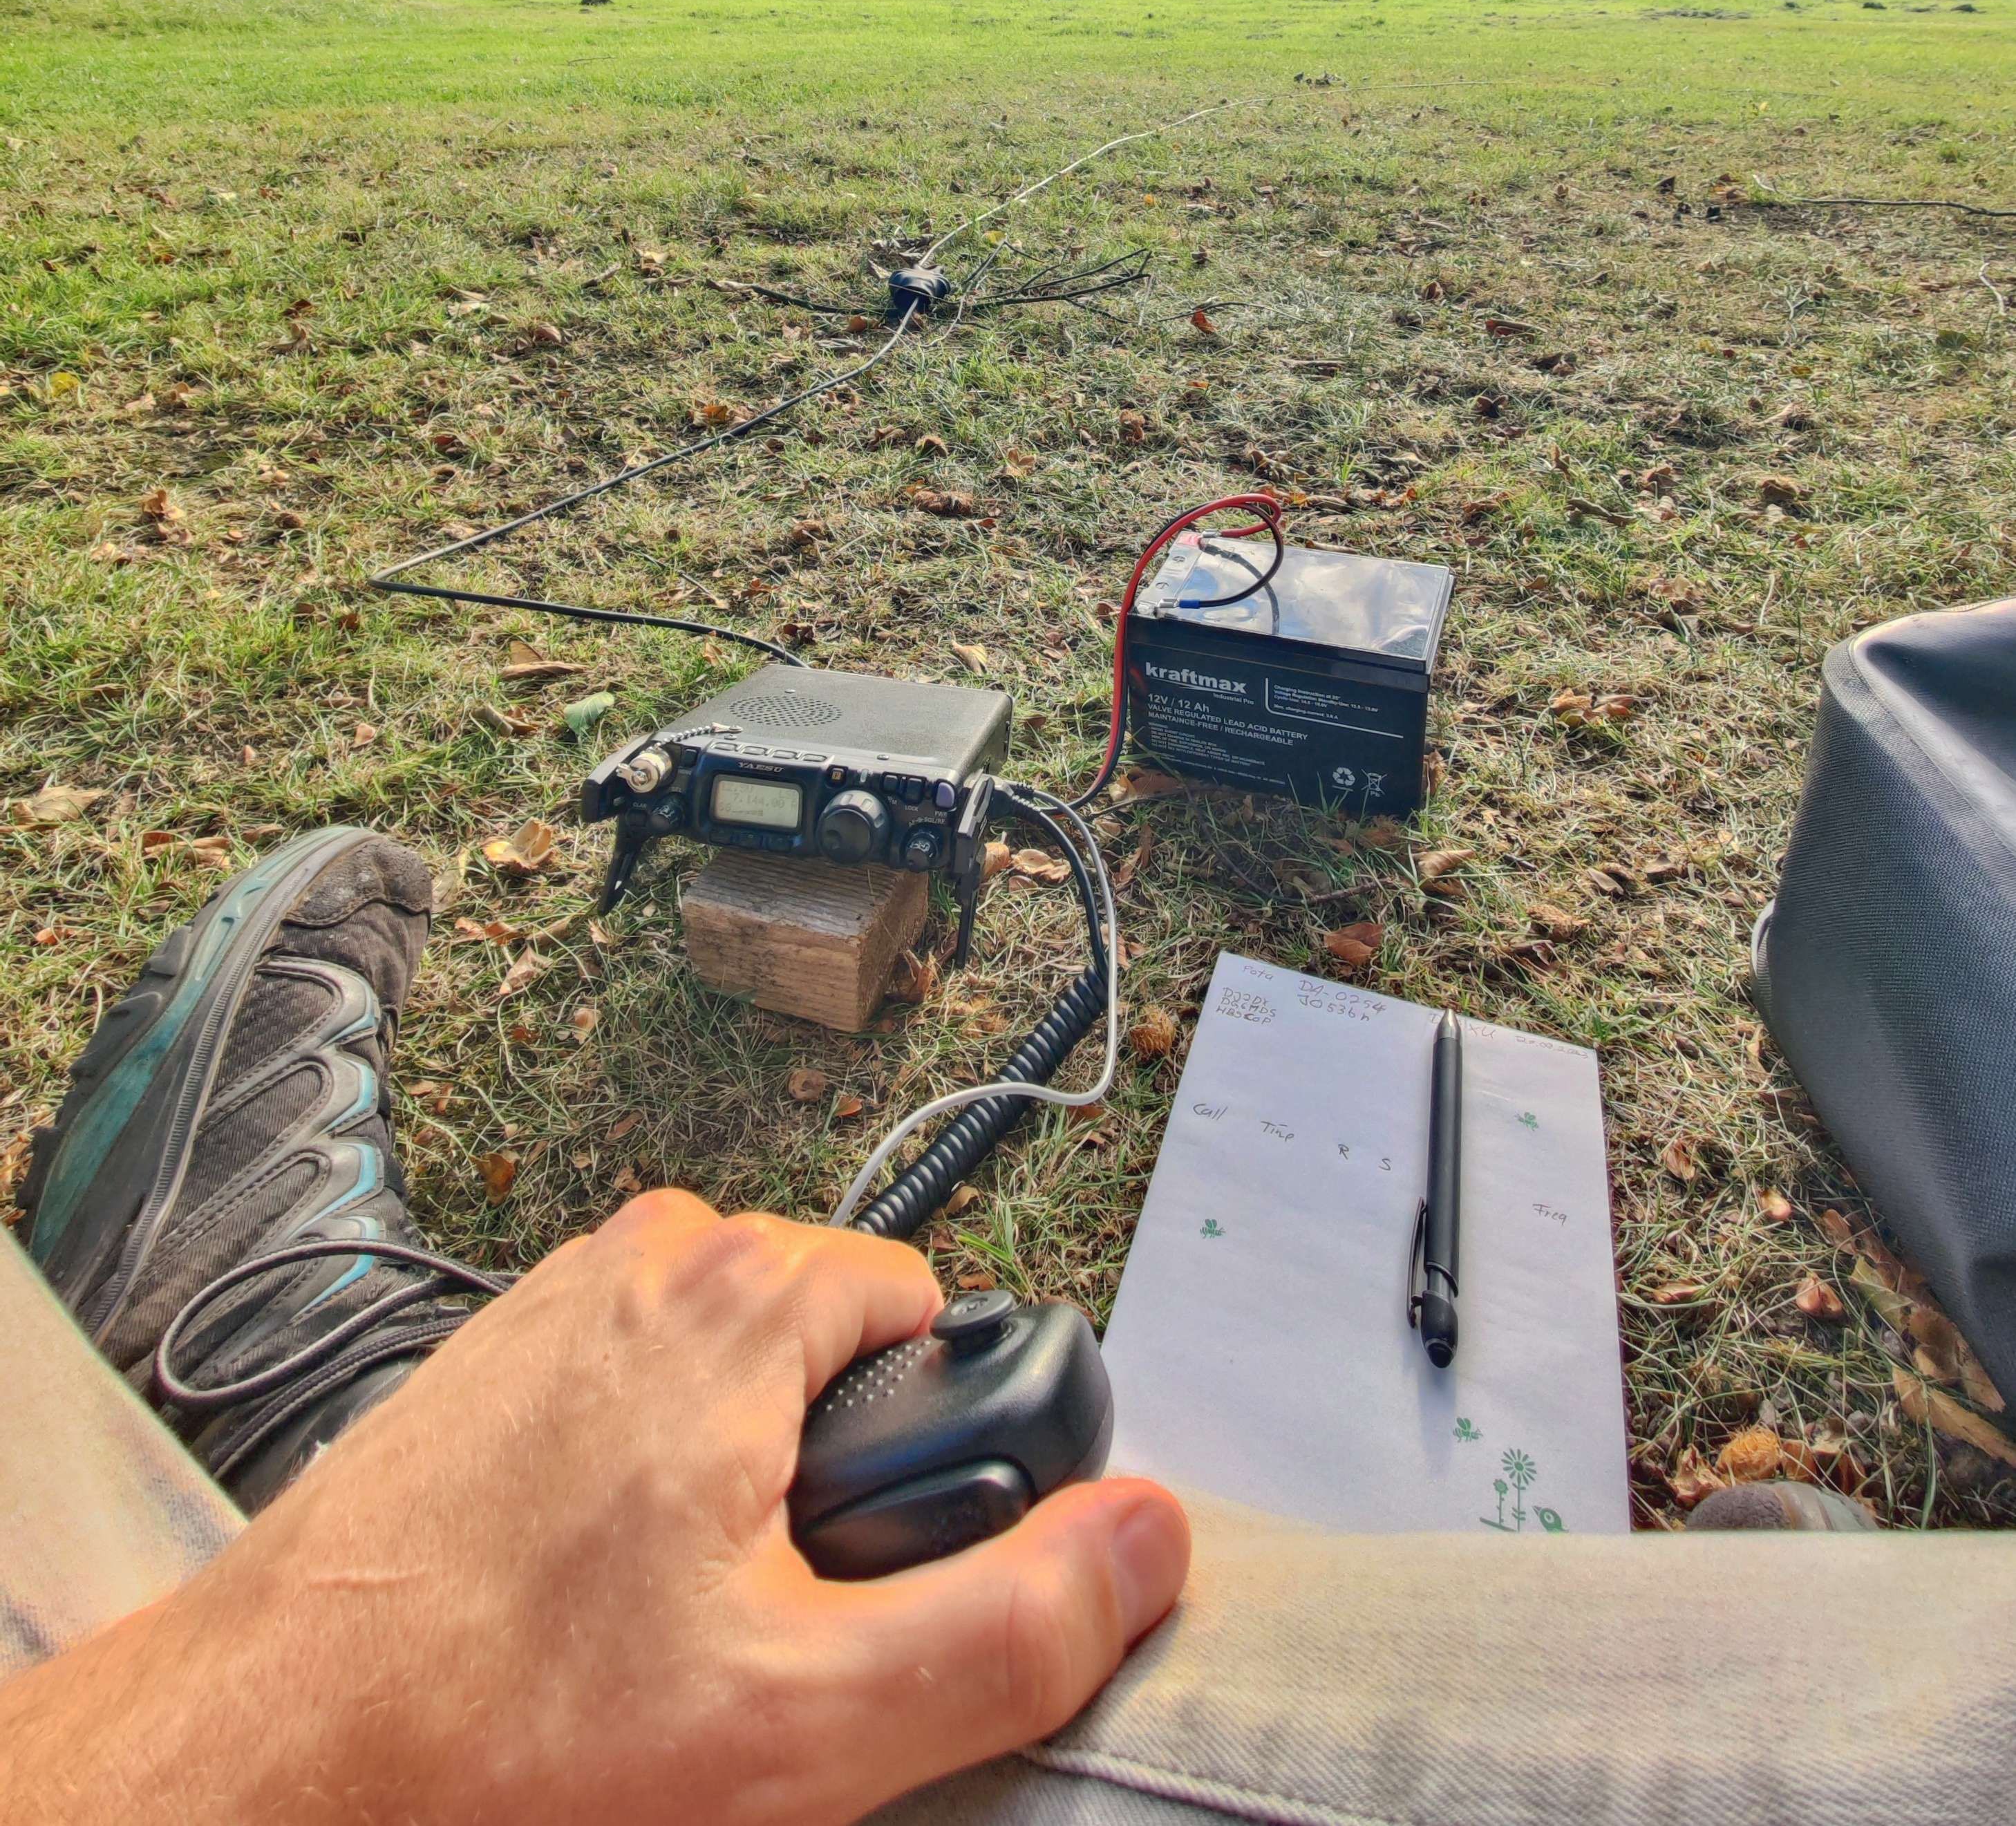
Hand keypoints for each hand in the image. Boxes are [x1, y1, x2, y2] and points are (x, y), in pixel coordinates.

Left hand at [2, 1192, 1189, 1824]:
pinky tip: (587, 1607)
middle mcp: (648, 1258)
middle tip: (758, 1629)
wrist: (267, 1749)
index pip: (934, 1315)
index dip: (937, 1456)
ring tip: (663, 1631)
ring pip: (734, 1384)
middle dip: (833, 1482)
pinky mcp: (495, 1364)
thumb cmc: (500, 1728)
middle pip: (834, 1350)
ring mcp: (559, 1305)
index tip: (876, 1568)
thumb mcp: (814, 1715)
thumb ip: (1013, 1624)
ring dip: (737, 1495)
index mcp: (740, 1292)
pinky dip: (646, 1491)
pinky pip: (639, 1402)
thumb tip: (1144, 1537)